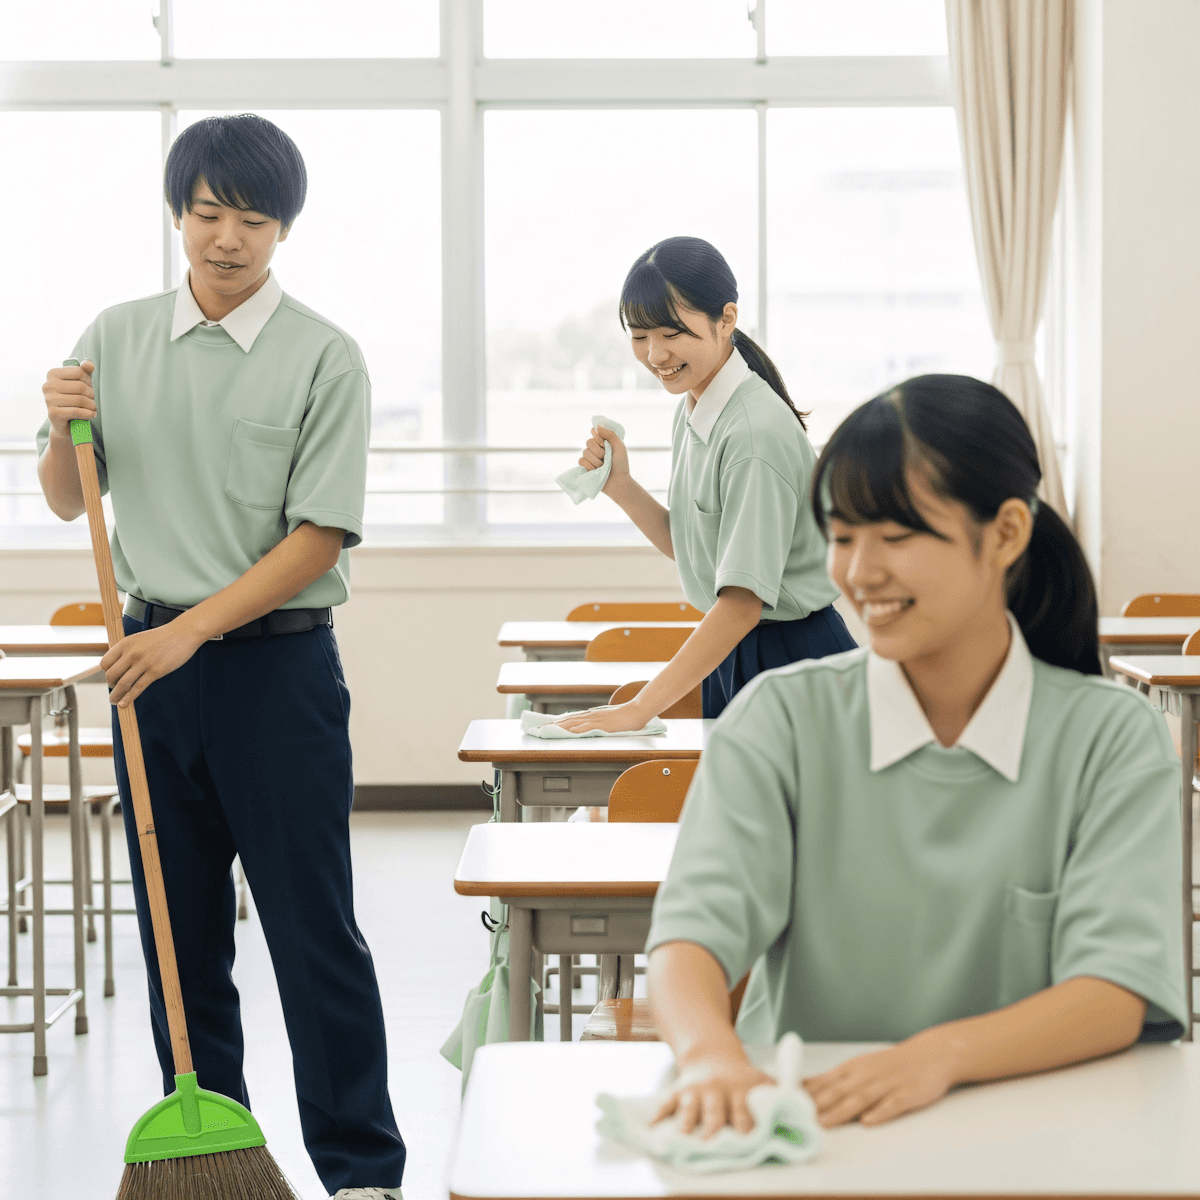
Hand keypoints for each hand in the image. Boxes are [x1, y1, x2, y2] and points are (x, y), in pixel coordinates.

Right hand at [43, 360, 96, 437]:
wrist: (65, 423)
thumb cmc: (74, 399)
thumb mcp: (81, 383)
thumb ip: (85, 371)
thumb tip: (88, 364)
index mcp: (52, 374)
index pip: (79, 371)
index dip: (89, 381)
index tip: (88, 387)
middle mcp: (47, 385)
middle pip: (80, 387)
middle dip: (91, 395)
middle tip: (91, 401)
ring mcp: (49, 400)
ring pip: (80, 400)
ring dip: (92, 406)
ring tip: (92, 408)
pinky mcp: (53, 413)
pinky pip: (77, 411)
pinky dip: (88, 414)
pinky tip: (91, 415)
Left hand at [101, 622, 206, 707]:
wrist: (184, 633)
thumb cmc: (163, 637)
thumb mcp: (140, 639)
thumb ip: (128, 650)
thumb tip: (118, 667)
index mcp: (126, 643)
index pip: (105, 662)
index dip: (106, 672)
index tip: (111, 677)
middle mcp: (132, 653)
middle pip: (111, 675)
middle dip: (110, 684)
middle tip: (114, 688)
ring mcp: (144, 662)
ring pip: (123, 683)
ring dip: (115, 695)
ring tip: (114, 701)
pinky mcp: (156, 671)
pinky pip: (138, 688)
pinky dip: (128, 698)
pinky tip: (123, 704)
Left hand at [552, 700, 651, 734]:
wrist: (638, 710)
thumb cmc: (624, 716)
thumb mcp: (606, 719)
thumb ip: (595, 722)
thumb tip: (583, 727)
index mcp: (590, 715)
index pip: (569, 718)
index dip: (555, 722)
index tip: (543, 725)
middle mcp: (591, 716)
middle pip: (567, 719)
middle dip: (551, 724)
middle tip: (537, 728)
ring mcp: (597, 719)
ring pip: (574, 722)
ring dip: (560, 727)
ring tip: (547, 730)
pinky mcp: (604, 725)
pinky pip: (588, 727)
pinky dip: (578, 729)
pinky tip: (569, 731)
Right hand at [577, 424, 630, 495]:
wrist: (618, 482)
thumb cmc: (621, 464)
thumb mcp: (619, 447)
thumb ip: (610, 435)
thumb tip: (598, 426)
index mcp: (604, 441)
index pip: (594, 431)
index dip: (597, 436)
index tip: (604, 443)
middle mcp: (595, 448)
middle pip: (588, 442)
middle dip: (599, 451)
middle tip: (606, 458)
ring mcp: (589, 457)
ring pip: (585, 452)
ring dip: (596, 461)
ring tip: (603, 467)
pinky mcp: (585, 467)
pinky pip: (581, 461)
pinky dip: (590, 466)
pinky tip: (596, 471)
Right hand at [654, 1045, 772, 1137]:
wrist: (713, 1055)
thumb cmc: (742, 1079)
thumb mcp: (763, 1081)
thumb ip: (781, 1096)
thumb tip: (807, 1115)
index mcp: (740, 1091)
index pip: (745, 1112)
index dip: (747, 1126)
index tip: (748, 1139)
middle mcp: (717, 1090)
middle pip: (716, 1112)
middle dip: (714, 1127)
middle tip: (711, 1143)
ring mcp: (696, 1090)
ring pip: (690, 1107)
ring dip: (686, 1121)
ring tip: (681, 1136)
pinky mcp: (678, 1091)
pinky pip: (665, 1101)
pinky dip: (658, 1112)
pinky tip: (651, 1124)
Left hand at [803, 1032, 959, 1127]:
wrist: (930, 1054)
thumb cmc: (890, 1065)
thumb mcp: (859, 1067)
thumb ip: (833, 1080)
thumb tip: (803, 1087)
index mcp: (853, 1069)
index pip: (825, 1082)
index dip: (807, 1095)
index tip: (789, 1104)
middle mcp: (866, 1075)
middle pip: (839, 1091)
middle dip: (818, 1105)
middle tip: (800, 1117)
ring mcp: (887, 1084)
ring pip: (861, 1098)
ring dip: (842, 1110)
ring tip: (826, 1122)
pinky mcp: (908, 1094)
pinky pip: (892, 1104)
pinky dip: (880, 1112)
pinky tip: (869, 1121)